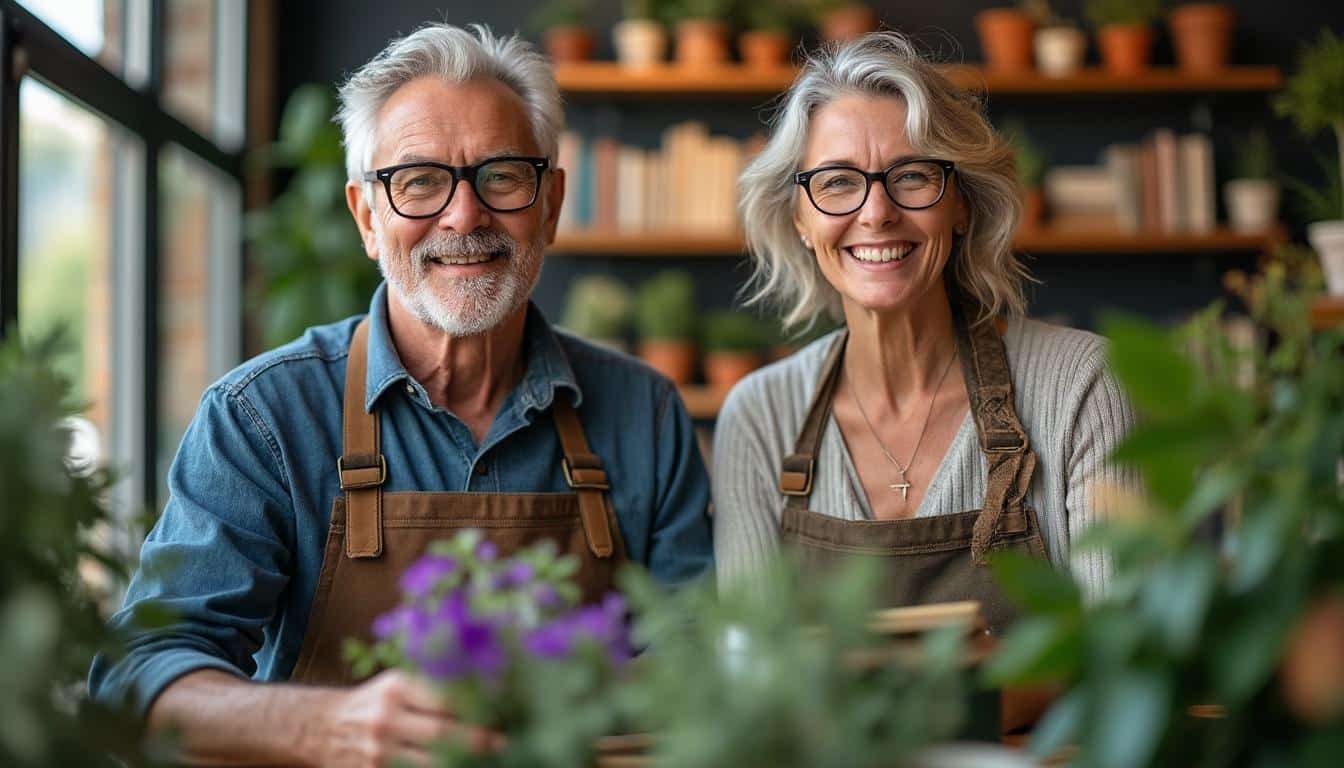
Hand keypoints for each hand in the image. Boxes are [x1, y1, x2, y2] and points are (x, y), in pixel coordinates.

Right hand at [304, 669, 503, 766]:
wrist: (322, 728)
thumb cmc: (374, 702)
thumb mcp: (397, 683)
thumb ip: (433, 687)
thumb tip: (489, 691)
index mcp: (397, 688)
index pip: (446, 698)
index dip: (478, 707)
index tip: (504, 712)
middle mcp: (386, 719)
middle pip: (443, 734)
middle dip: (478, 741)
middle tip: (504, 744)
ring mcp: (378, 752)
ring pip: (431, 763)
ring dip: (461, 763)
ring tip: (487, 760)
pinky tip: (457, 766)